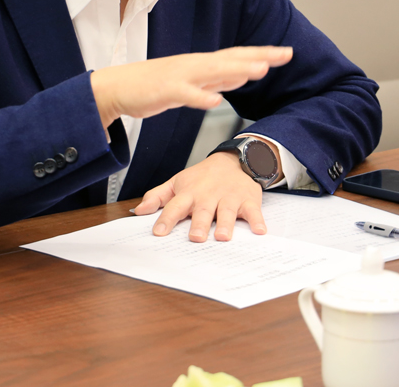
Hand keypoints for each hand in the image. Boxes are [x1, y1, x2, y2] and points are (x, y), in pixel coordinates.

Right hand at [90, 46, 291, 124]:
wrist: (117, 87)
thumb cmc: (154, 86)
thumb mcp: (191, 82)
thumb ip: (215, 80)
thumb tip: (241, 76)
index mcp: (201, 64)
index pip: (237, 56)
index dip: (262, 53)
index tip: (287, 52)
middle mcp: (194, 65)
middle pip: (231, 59)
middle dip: (258, 56)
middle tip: (285, 54)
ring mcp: (180, 77)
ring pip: (212, 72)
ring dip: (236, 71)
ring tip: (260, 70)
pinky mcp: (165, 91)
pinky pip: (185, 94)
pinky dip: (200, 97)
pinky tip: (216, 101)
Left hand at [133, 152, 266, 241]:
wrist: (234, 160)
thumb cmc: (202, 177)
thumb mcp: (178, 182)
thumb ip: (158, 197)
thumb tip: (138, 211)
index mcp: (189, 193)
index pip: (175, 206)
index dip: (166, 219)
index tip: (158, 233)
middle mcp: (208, 195)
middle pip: (202, 211)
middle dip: (199, 224)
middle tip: (195, 238)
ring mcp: (229, 197)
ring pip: (226, 211)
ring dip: (225, 224)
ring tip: (222, 237)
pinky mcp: (248, 200)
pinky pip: (253, 211)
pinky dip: (257, 221)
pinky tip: (259, 231)